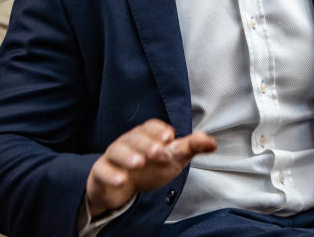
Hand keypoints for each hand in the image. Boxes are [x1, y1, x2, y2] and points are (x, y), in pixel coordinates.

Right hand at [86, 119, 216, 216]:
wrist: (124, 187)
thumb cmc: (152, 167)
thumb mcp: (174, 157)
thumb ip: (192, 148)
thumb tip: (212, 142)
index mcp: (146, 135)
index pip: (151, 127)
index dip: (159, 130)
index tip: (169, 137)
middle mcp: (128, 142)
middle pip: (135, 138)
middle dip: (147, 144)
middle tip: (158, 152)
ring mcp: (113, 156)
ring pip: (118, 151)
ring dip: (128, 157)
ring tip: (139, 164)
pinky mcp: (102, 172)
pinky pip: (103, 170)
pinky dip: (111, 174)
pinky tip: (121, 180)